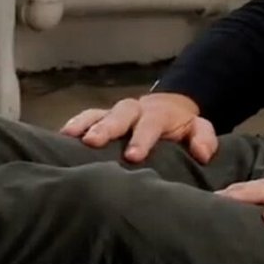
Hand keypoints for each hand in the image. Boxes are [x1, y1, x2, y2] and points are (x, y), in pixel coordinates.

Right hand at [60, 92, 218, 163]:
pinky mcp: (101, 116)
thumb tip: (202, 154)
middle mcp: (134, 110)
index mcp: (158, 114)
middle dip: (106, 128)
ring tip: (69, 136)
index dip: (141, 139)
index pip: (150, 125)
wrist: (169, 107)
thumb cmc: (181, 126)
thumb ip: (204, 138)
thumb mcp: (199, 128)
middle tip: (92, 141)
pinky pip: (86, 117)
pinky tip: (60, 136)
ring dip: (84, 124)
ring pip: (98, 113)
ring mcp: (115, 112)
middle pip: (119, 115)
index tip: (133, 156)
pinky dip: (73, 124)